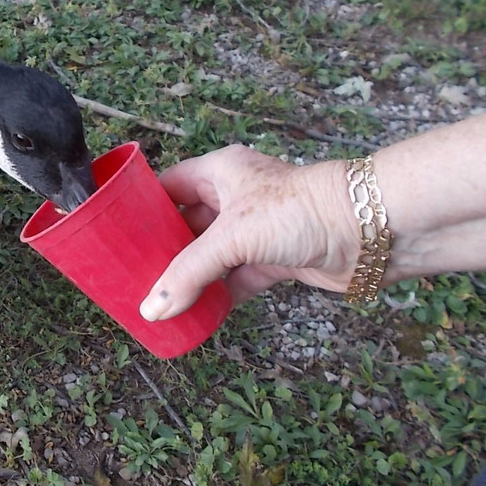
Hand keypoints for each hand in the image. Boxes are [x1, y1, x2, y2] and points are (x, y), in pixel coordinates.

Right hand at [139, 145, 359, 321]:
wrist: (369, 229)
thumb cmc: (301, 210)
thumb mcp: (233, 237)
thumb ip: (189, 273)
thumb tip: (153, 309)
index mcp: (220, 173)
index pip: (169, 186)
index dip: (143, 206)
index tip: (116, 231)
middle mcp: (235, 198)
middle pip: (186, 224)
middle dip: (162, 250)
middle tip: (131, 273)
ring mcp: (256, 231)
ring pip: (210, 256)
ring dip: (190, 277)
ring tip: (156, 298)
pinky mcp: (274, 260)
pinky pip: (234, 280)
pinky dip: (217, 296)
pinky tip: (195, 313)